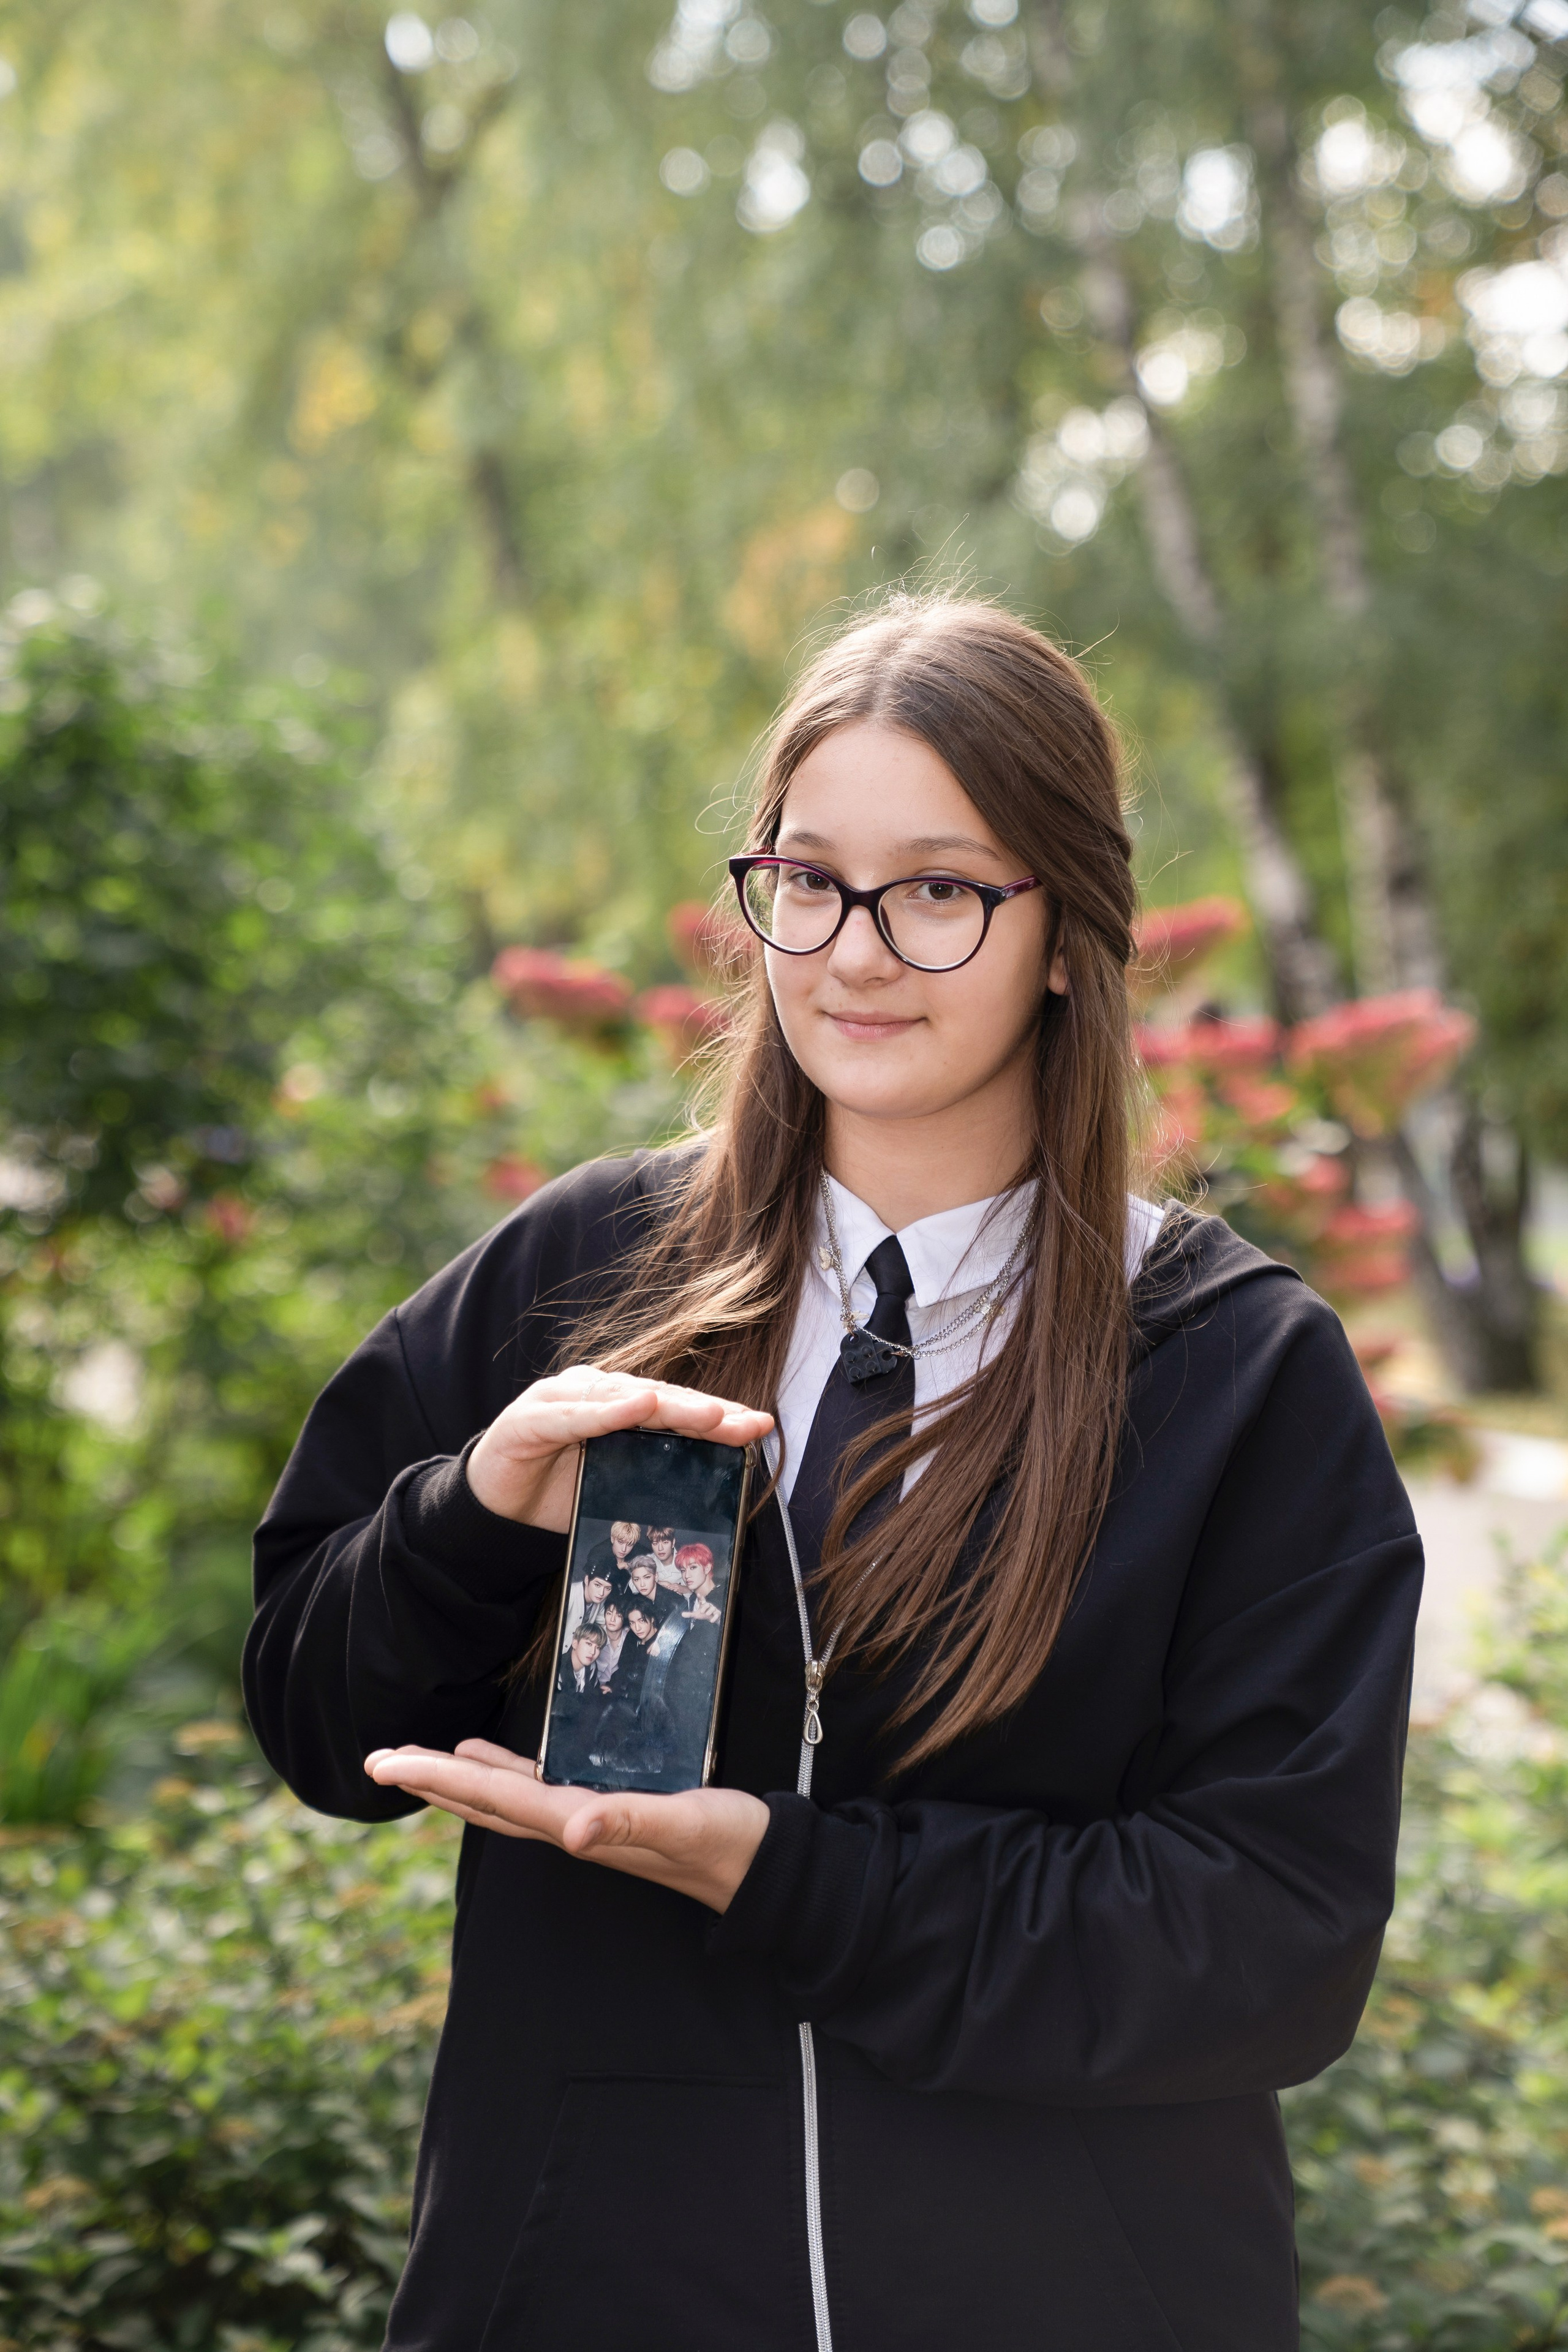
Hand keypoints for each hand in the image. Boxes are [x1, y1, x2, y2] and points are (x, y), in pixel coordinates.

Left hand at [363, 1739, 769, 1913]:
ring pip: (505, 1801)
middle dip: (427, 1781)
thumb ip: (629, 1823)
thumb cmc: (731, 1843)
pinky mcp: (611, 1813)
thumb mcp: (684, 1823)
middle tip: (375, 1761)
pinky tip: (494, 1762)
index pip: (492, 1799)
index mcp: (579, 1824)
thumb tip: (573, 1830)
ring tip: (417, 1761)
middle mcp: (573, 1828)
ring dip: (457, 1782)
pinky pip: (539, 1795)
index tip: (384, 1762)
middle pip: (483, 1804)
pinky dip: (505, 1778)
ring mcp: (590, 1824)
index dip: (435, 1777)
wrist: (768, 1870)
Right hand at [465, 1364, 772, 1529]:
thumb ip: (655, 1475)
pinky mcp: (528, 1419)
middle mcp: (593, 1392)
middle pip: (659, 1398)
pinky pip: (573, 1415)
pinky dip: (607, 1410)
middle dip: (707, 1411)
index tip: (761, 1426)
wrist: (494, 1511)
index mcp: (617, 1404)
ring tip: (710, 1413)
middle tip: (747, 1423)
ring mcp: (560, 1400)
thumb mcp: (617, 1486)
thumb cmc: (558, 1494)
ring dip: (669, 1405)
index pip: (675, 1407)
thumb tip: (715, 1488)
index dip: (718, 1415)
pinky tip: (637, 1406)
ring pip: (623, 1398)